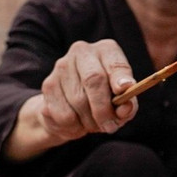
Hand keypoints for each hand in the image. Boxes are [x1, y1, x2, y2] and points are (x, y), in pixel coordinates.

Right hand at [5, 40, 137, 161]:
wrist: (71, 109)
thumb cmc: (105, 101)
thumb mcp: (122, 103)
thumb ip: (128, 105)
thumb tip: (126, 107)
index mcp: (106, 50)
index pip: (115, 63)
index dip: (120, 76)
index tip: (124, 89)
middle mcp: (82, 52)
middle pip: (94, 79)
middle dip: (104, 108)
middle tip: (110, 126)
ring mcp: (62, 66)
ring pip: (78, 100)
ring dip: (90, 121)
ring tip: (94, 123)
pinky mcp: (48, 84)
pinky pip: (64, 113)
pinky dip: (74, 125)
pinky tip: (77, 121)